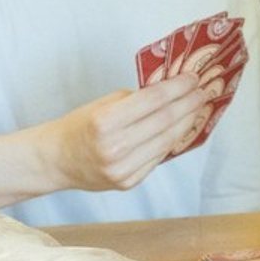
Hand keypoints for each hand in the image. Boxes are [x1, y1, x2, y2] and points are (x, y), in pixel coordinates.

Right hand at [46, 74, 206, 193]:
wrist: (56, 160)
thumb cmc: (81, 126)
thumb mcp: (105, 104)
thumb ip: (138, 99)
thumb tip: (174, 89)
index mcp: (105, 122)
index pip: (155, 100)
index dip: (179, 87)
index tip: (194, 78)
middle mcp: (114, 148)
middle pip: (166, 121)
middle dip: (189, 103)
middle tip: (202, 91)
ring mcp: (122, 169)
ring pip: (167, 141)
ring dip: (187, 122)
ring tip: (197, 108)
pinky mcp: (128, 182)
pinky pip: (159, 157)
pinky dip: (172, 141)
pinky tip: (181, 128)